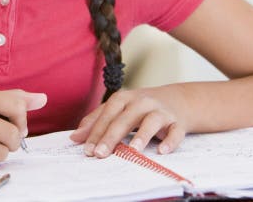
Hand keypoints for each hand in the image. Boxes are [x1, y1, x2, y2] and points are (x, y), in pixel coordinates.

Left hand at [68, 87, 187, 157]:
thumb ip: (96, 121)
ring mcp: (161, 111)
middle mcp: (142, 102)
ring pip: (151, 122)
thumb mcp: (118, 109)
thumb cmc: (140, 107)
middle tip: (100, 153)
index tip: (87, 149)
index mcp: (124, 98)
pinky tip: (163, 151)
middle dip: (111, 136)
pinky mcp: (177, 122)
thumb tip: (74, 138)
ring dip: (142, 135)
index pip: (107, 115)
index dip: (96, 132)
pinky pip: (175, 132)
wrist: (178, 100)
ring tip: (133, 150)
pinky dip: (170, 141)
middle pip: (125, 119)